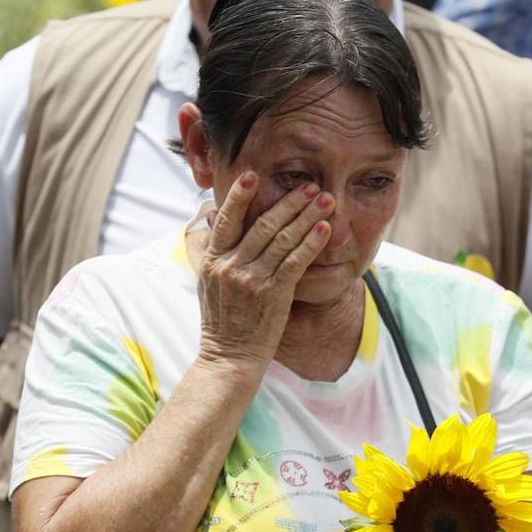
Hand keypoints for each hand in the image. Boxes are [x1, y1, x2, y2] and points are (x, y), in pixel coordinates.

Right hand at [197, 173, 332, 369]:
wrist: (229, 357)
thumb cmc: (222, 320)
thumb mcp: (206, 282)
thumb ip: (211, 250)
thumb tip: (212, 219)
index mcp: (213, 260)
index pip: (227, 220)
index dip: (239, 196)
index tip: (252, 174)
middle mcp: (230, 266)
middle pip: (263, 225)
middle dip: (289, 202)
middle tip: (309, 185)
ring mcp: (252, 279)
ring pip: (283, 239)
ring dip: (306, 216)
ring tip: (324, 199)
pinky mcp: (273, 294)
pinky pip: (295, 262)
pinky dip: (311, 242)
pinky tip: (324, 228)